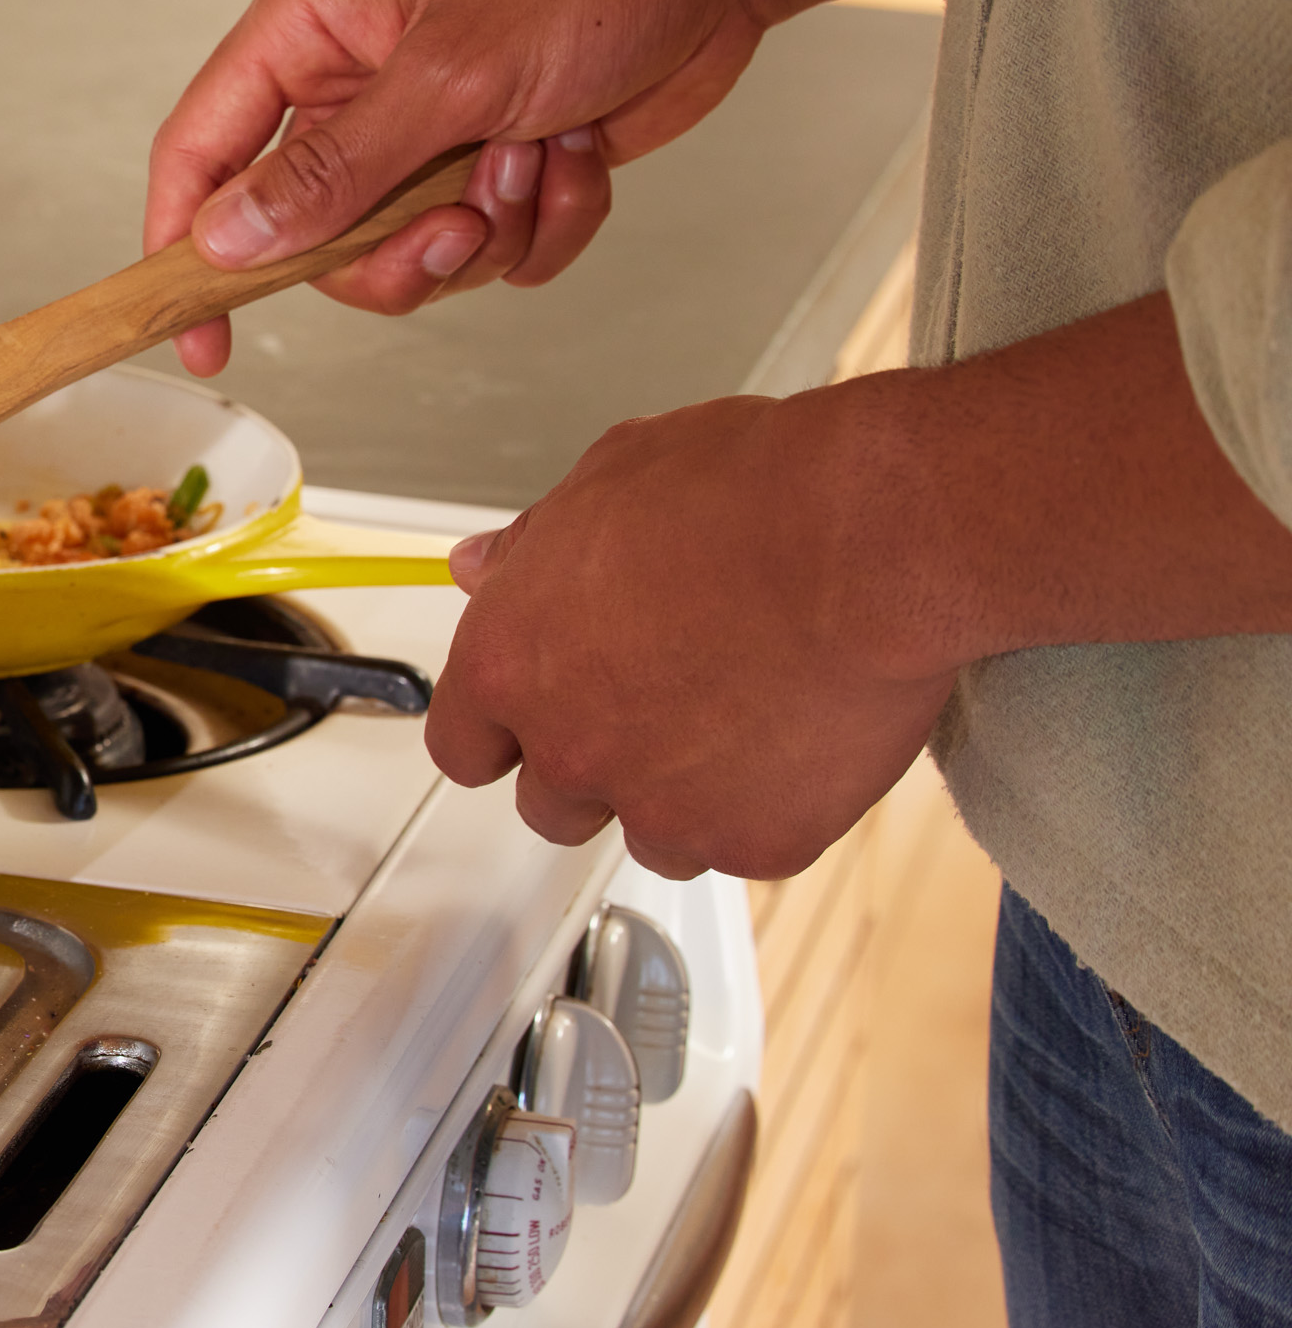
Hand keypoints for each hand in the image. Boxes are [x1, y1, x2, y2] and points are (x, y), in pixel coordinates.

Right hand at [145, 0, 765, 373]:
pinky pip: (494, 251)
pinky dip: (546, 222)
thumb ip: (334, 167)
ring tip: (537, 156)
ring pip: (410, 255)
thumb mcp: (452, 70)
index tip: (201, 338)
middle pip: (314, 234)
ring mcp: (431, 129)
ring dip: (488, 231)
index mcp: (311, 29)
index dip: (185, 246)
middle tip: (456, 228)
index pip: (202, 150)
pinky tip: (579, 156)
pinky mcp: (500, 163)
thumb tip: (228, 238)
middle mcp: (359, 83)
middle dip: (394, 251)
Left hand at [423, 294, 1291, 878]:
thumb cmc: (747, 495)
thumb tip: (485, 566)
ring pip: (653, 837)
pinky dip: (773, 807)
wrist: (866, 539)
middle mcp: (570, 746)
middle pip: (552, 806)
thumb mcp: (609, 480)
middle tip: (660, 710)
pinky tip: (801, 738)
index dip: (504, 733)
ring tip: (743, 716)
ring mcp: (661, 805)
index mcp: (510, 662)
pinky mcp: (754, 841)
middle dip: (596, 767)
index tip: (531, 726)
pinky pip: (747, 847)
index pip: (462, 745)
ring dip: (684, 797)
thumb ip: (533, 546)